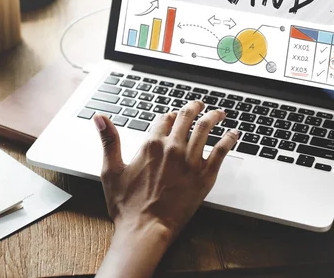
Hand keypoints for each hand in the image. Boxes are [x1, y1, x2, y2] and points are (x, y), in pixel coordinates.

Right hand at [94, 101, 238, 277]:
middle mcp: (172, 148)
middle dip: (193, 108)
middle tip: (199, 105)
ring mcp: (190, 162)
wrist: (145, 229)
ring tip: (219, 113)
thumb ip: (109, 140)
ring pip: (205, 129)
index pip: (163, 119)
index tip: (172, 115)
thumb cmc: (126, 205)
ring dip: (213, 117)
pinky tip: (234, 134)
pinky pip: (221, 151)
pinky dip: (229, 139)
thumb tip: (100, 117)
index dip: (168, 115)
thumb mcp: (111, 170)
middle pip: (186, 118)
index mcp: (150, 145)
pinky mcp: (204, 176)